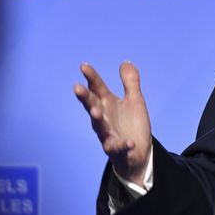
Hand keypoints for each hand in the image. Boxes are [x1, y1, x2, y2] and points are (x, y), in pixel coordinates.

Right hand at [74, 62, 151, 186]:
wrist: (137, 153)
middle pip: (92, 106)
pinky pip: (118, 148)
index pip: (97, 88)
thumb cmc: (131, 124)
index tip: (83, 66)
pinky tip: (128, 142)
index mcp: (108, 104)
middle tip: (77, 88)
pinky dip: (122, 145)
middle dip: (85, 98)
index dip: (91, 77)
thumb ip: (130, 82)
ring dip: (97, 119)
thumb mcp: (134, 100)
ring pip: (100, 127)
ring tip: (96, 112)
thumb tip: (125, 62)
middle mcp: (104, 118)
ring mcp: (108, 135)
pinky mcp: (117, 150)